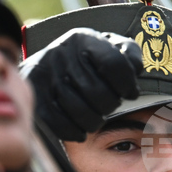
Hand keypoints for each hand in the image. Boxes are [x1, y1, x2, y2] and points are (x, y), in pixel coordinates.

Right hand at [20, 28, 142, 140]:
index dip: (128, 84)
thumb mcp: (109, 47)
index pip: (114, 63)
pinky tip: (82, 129)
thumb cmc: (87, 60)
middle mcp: (62, 55)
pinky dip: (76, 132)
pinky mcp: (36, 99)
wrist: (44, 66)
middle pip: (99, 92)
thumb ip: (128, 53)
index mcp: (84, 40)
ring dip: (96, 120)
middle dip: (111, 104)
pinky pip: (61, 125)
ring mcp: (45, 77)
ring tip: (98, 116)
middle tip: (110, 104)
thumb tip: (135, 71)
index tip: (130, 92)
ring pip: (81, 112)